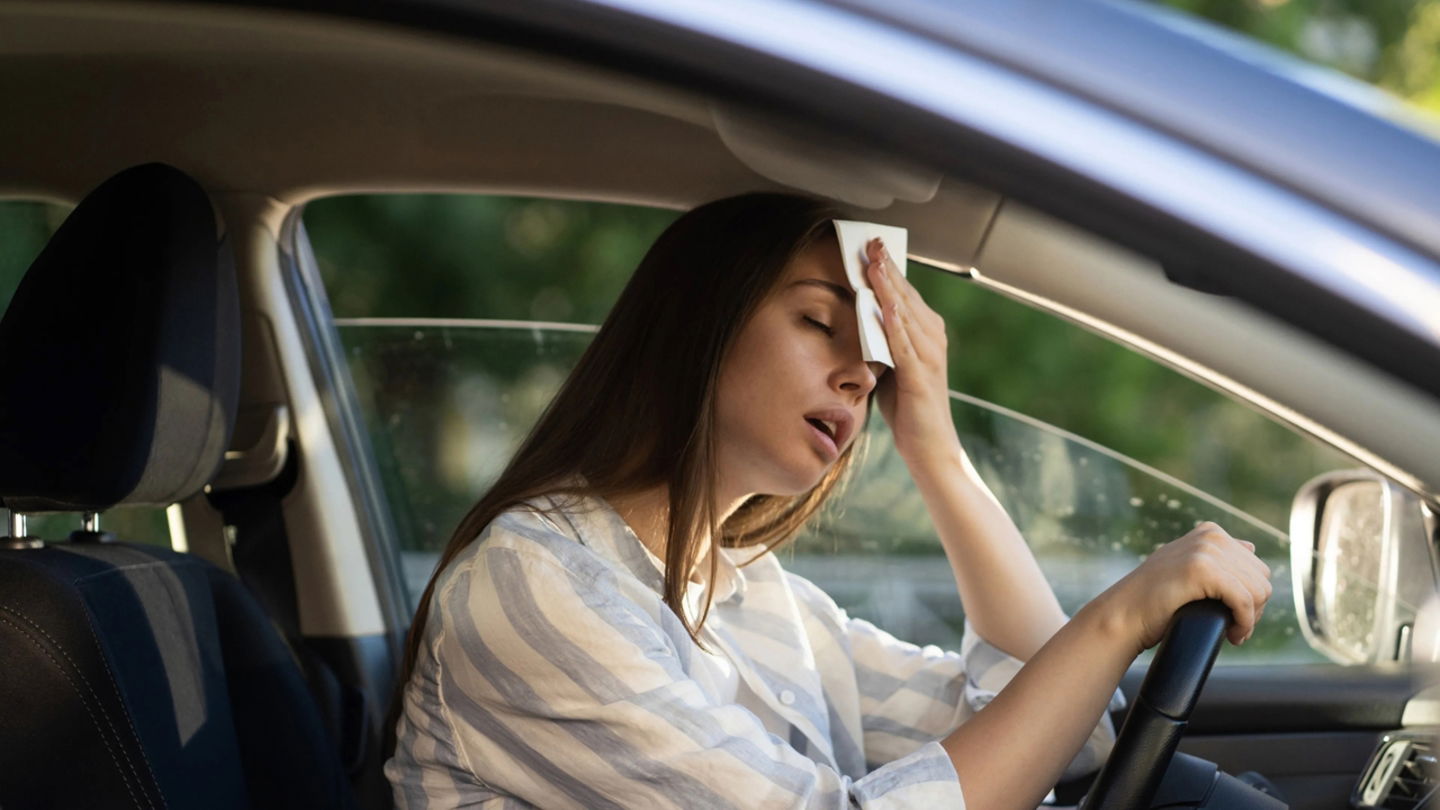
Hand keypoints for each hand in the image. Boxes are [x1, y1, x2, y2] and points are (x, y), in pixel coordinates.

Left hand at [864, 238, 959, 464]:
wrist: (930, 449)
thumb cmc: (909, 410)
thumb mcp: (890, 367)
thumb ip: (880, 342)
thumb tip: (859, 319)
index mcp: (926, 334)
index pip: (905, 294)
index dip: (889, 269)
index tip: (872, 244)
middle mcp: (933, 339)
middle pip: (906, 296)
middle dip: (888, 268)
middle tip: (871, 241)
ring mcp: (930, 357)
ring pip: (906, 314)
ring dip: (889, 287)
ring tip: (874, 263)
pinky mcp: (921, 377)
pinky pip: (905, 344)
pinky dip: (894, 323)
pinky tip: (883, 305)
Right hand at [1095, 522, 1272, 652]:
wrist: (1125, 614)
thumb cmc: (1154, 599)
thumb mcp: (1187, 566)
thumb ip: (1216, 554)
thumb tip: (1251, 546)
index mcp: (1211, 532)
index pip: (1257, 568)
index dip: (1251, 598)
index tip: (1235, 617)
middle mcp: (1211, 536)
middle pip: (1262, 579)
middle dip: (1255, 609)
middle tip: (1235, 628)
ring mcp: (1206, 550)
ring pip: (1258, 591)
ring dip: (1251, 619)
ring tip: (1233, 632)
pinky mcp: (1202, 570)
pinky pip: (1245, 601)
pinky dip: (1244, 623)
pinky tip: (1233, 636)